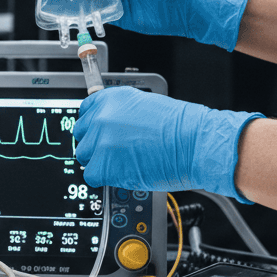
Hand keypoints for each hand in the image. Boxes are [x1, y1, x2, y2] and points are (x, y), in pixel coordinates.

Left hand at [73, 86, 262, 202]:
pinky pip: (92, 176)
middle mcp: (102, 116)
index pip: (85, 112)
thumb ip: (121, 114)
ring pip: (85, 156)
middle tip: (115, 152)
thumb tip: (109, 126)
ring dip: (101, 162)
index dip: (94, 127)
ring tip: (125, 163)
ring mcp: (101, 140)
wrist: (195, 142)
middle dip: (97, 145)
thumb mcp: (145, 105)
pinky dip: (105, 178)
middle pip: (82, 136)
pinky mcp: (104, 165)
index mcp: (111, 98)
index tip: (99, 134)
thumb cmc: (181, 127)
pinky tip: (124, 173)